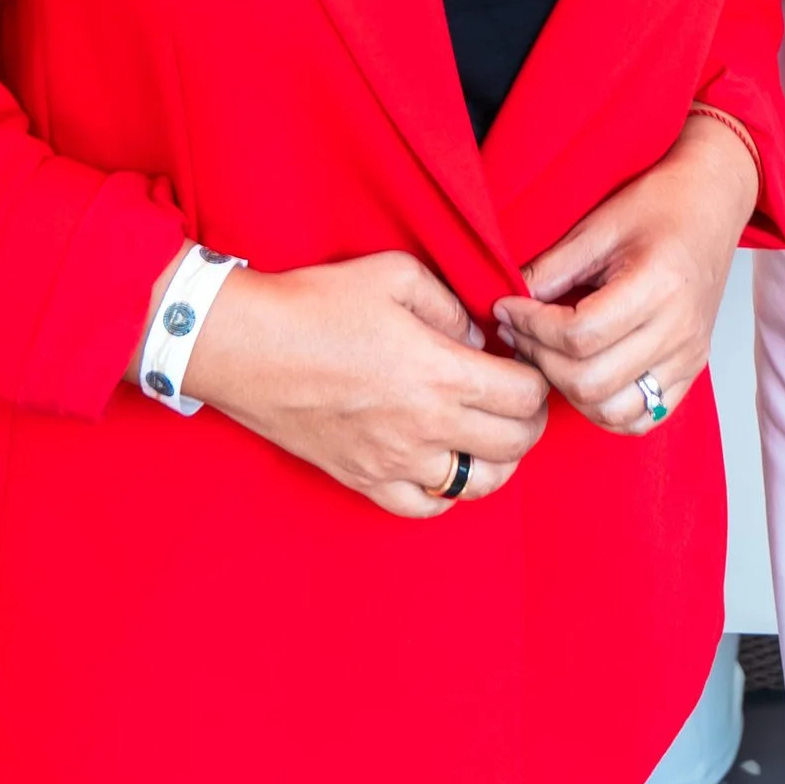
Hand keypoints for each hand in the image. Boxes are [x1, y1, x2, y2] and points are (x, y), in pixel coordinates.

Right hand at [174, 251, 549, 517]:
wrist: (247, 346)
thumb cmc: (317, 303)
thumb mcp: (397, 275)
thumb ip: (452, 308)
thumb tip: (480, 342)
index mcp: (440, 373)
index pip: (526, 396)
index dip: (537, 378)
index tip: (524, 363)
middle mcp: (425, 427)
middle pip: (515, 444)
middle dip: (528, 418)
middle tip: (516, 396)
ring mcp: (394, 462)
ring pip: (479, 485)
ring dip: (497, 459)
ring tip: (487, 432)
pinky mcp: (363, 480)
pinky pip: (425, 508)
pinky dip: (446, 492)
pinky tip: (442, 461)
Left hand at [496, 114, 758, 434]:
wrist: (713, 202)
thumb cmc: (661, 205)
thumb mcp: (599, 225)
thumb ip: (553, 268)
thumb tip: (510, 301)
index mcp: (659, 286)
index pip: (580, 335)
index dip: (531, 327)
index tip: (508, 308)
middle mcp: (680, 330)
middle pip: (592, 380)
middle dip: (541, 360)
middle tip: (518, 333)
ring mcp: (689, 356)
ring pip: (615, 410)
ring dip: (569, 390)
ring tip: (547, 356)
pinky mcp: (692, 369)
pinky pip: (643, 417)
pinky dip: (605, 410)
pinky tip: (583, 378)